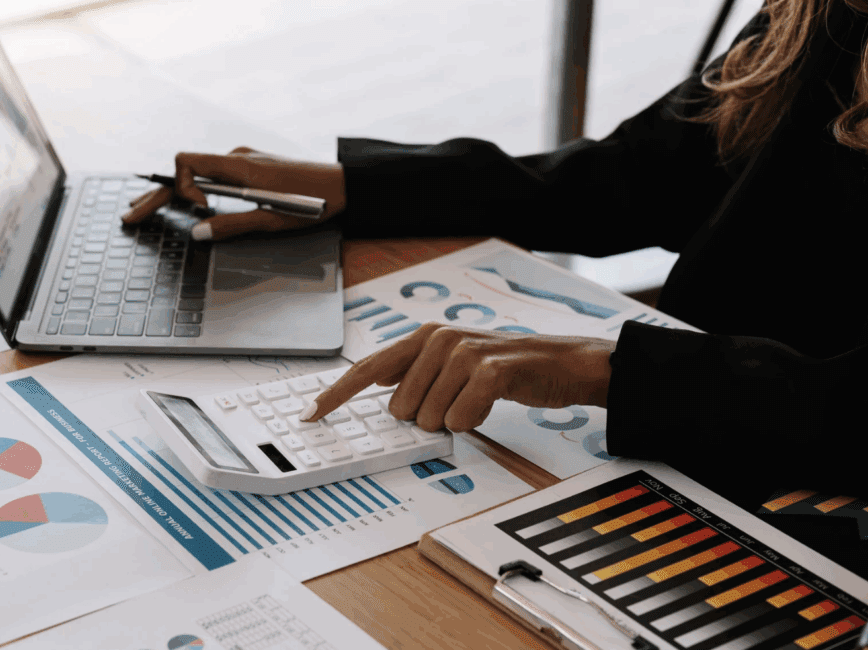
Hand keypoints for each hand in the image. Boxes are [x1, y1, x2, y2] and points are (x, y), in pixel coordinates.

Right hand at [121, 147, 345, 240]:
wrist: (344, 185)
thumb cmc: (313, 203)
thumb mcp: (272, 221)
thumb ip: (232, 225)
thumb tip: (197, 233)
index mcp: (239, 167)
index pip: (187, 162)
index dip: (182, 187)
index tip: (199, 211)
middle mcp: (236, 158)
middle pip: (184, 172)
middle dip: (156, 195)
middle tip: (130, 216)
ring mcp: (242, 161)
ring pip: (196, 173)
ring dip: (172, 192)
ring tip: (145, 209)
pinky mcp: (250, 167)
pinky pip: (212, 174)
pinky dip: (191, 188)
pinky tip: (183, 202)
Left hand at [302, 323, 615, 432]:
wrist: (557, 363)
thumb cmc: (501, 368)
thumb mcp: (452, 362)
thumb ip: (413, 371)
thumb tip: (375, 386)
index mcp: (422, 337)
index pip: (367, 369)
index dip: (336, 394)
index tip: (310, 413)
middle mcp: (438, 339)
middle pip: (400, 408)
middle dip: (426, 418)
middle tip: (457, 401)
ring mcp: (463, 353)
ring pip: (427, 418)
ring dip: (452, 421)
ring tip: (476, 399)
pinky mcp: (488, 370)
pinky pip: (459, 420)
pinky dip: (472, 422)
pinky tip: (488, 404)